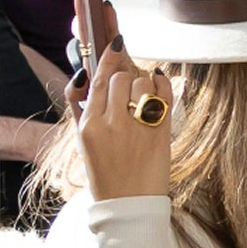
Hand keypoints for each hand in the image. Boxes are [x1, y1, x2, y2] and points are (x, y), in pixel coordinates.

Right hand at [58, 46, 166, 200]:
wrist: (128, 205)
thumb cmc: (106, 173)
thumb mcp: (84, 141)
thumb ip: (82, 108)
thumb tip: (85, 75)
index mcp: (88, 126)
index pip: (96, 82)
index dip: (107, 58)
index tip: (116, 43)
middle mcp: (110, 124)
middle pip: (119, 78)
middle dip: (125, 77)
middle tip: (129, 88)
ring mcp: (136, 128)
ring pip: (141, 83)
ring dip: (144, 84)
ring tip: (142, 98)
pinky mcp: (160, 134)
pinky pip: (164, 95)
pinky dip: (163, 84)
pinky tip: (160, 84)